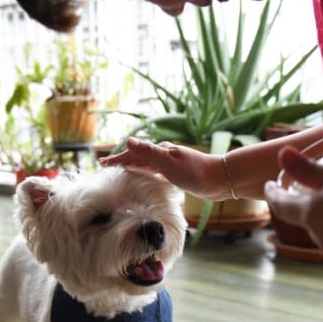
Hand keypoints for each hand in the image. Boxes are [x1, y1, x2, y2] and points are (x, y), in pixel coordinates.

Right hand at [100, 138, 229, 200]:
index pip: (133, 153)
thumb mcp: (168, 163)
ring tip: (122, 170)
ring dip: (133, 166)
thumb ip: (148, 153)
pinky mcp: (178, 174)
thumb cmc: (195, 172)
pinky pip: (155, 172)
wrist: (220, 180)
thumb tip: (128, 141)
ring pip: (146, 164)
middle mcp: (164, 155)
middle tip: (106, 166)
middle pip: (138, 157)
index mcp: (160, 151)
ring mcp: (171, 164)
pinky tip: (146, 177)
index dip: (117, 159)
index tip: (102, 164)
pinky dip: (146, 173)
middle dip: (122, 160)